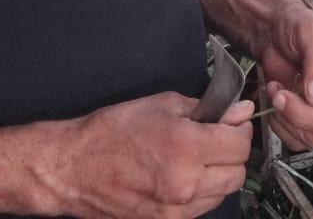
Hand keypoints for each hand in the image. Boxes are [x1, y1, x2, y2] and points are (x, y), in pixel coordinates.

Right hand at [43, 92, 252, 218]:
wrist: (73, 169)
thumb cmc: (111, 132)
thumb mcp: (160, 104)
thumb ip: (205, 109)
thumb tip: (238, 111)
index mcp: (186, 147)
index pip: (239, 144)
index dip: (239, 128)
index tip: (231, 121)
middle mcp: (186, 183)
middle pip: (237, 173)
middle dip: (232, 152)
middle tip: (216, 138)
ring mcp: (176, 210)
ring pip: (222, 193)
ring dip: (218, 174)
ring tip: (196, 158)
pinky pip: (202, 208)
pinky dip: (201, 192)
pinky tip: (183, 176)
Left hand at [259, 5, 312, 150]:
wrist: (272, 31)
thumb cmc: (299, 24)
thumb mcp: (311, 32)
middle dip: (307, 116)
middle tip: (281, 94)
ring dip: (288, 118)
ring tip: (275, 89)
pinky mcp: (305, 123)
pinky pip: (296, 140)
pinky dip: (280, 124)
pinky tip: (274, 98)